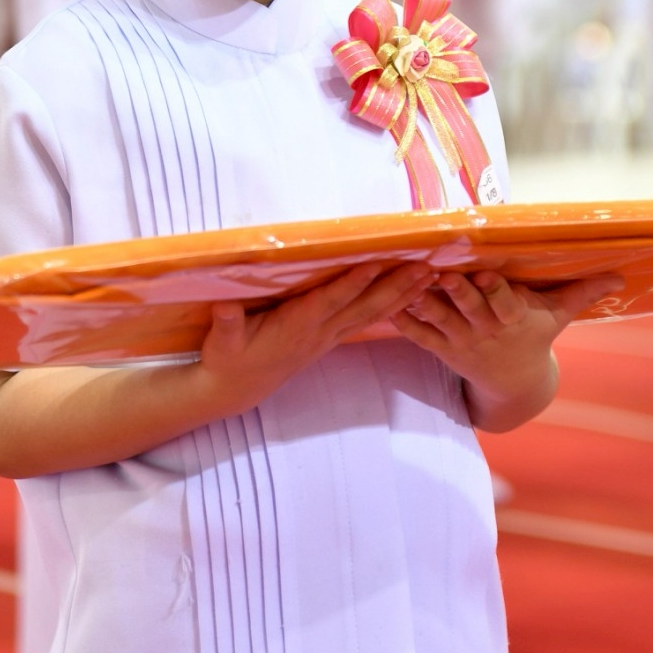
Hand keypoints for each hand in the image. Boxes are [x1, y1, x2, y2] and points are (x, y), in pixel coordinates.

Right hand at [195, 260, 436, 411]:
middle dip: (395, 287)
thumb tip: (224, 307)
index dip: (351, 284)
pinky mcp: (329, 338)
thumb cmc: (227, 358)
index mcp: (295, 327)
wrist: (236, 388)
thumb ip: (227, 324)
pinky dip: (391, 307)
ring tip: (430, 277)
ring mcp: (327, 337)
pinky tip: (410, 295)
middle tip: (425, 267)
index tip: (376, 264)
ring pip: (372, 314)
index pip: (329, 302)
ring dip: (403, 296)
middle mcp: (319, 332)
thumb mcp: (222, 343)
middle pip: (363, 307)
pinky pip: (367, 320)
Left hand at [392, 267, 621, 432]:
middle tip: (444, 273)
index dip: (496, 289)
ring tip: (409, 285)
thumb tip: (620, 275)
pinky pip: (419, 335)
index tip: (488, 271)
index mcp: (513, 318)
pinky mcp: (440, 347)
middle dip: (458, 292)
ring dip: (424, 303)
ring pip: (440, 320)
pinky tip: (387, 304)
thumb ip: (582, 292)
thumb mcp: (558, 315)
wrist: (513, 384)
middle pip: (470, 309)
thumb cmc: (535, 335)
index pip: (506, 303)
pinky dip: (403, 321)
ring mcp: (460, 340)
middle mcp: (485, 330)